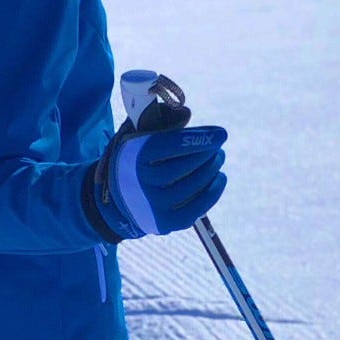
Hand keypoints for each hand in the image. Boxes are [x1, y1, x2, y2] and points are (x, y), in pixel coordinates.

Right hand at [84, 123, 226, 242]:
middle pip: (183, 167)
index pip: (170, 145)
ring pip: (192, 187)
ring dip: (211, 169)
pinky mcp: (165, 224)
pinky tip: (219, 177)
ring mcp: (153, 206)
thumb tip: (186, 115)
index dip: (198, 139)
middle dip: (206, 153)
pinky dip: (212, 192)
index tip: (221, 133)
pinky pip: (195, 209)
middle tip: (218, 144)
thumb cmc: (135, 159)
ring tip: (218, 157)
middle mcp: (141, 183)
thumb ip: (160, 121)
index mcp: (134, 156)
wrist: (118, 200)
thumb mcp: (138, 135)